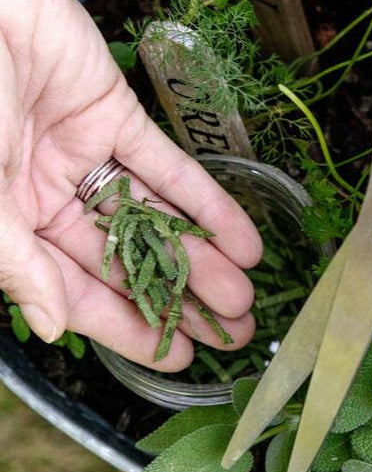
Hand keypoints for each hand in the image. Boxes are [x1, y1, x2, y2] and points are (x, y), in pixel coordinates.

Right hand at [0, 0, 261, 369]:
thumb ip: (14, 260)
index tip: (180, 355)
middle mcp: (47, 196)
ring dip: (203, 256)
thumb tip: (51, 328)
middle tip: (234, 329)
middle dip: (181, 297)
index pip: (78, 293)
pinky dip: (206, 200)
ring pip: (155, 218)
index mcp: (10, 224)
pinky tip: (243, 235)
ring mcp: (84, 156)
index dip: (130, 327)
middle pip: (127, 261)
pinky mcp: (115, 116)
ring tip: (248, 293)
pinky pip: (168, 166)